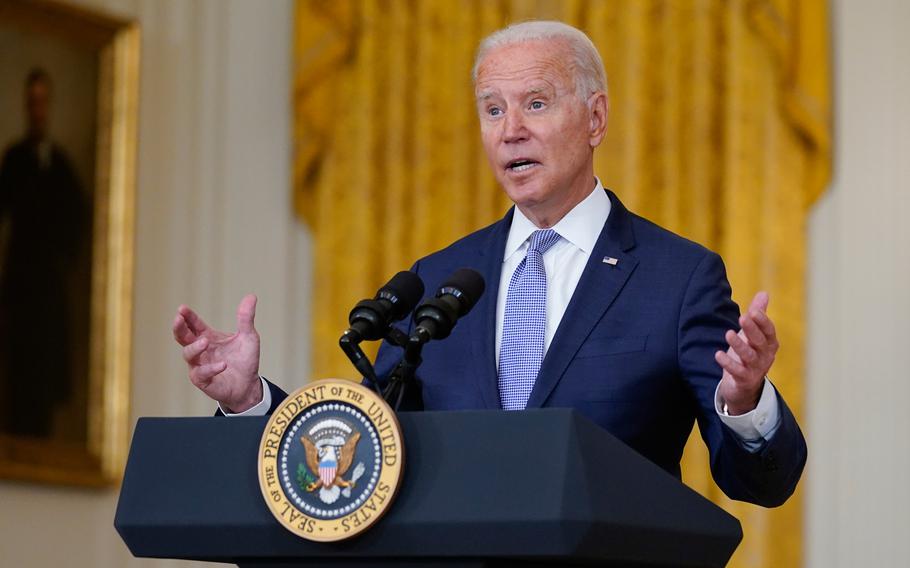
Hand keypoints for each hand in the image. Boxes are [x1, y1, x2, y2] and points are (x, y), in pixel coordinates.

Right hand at [173, 294, 261, 412]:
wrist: (249, 385)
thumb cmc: (245, 360)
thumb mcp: (248, 336)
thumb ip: (246, 318)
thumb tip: (251, 296)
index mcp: (207, 336)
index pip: (193, 324)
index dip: (187, 316)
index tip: (182, 308)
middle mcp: (200, 350)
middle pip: (182, 337)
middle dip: (179, 327)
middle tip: (178, 319)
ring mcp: (199, 365)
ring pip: (188, 354)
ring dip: (195, 347)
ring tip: (205, 341)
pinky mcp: (203, 380)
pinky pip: (201, 373)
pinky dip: (211, 368)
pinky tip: (223, 364)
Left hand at [715, 291, 778, 414]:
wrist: (745, 385)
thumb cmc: (749, 354)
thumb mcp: (753, 334)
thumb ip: (758, 314)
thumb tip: (764, 293)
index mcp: (769, 343)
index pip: (769, 330)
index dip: (762, 321)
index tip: (753, 310)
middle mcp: (765, 356)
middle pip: (760, 341)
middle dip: (751, 329)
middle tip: (742, 317)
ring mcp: (756, 369)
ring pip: (749, 356)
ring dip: (739, 345)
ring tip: (728, 333)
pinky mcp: (744, 379)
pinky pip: (737, 371)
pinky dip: (728, 363)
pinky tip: (718, 354)